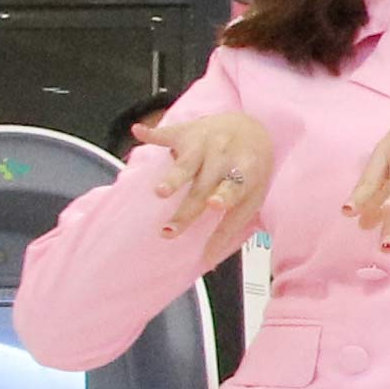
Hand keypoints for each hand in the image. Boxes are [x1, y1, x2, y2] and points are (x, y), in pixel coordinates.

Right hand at [148, 109, 271, 241]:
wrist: (251, 126)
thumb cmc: (250, 170)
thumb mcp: (251, 196)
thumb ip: (230, 227)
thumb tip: (207, 262)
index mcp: (247, 171)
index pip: (235, 187)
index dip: (225, 196)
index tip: (213, 205)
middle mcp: (225, 156)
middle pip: (204, 186)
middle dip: (186, 210)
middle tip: (168, 231)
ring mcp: (205, 143)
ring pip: (187, 163)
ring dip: (172, 178)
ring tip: (159, 192)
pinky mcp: (187, 132)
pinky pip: (167, 134)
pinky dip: (152, 134)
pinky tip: (138, 131)